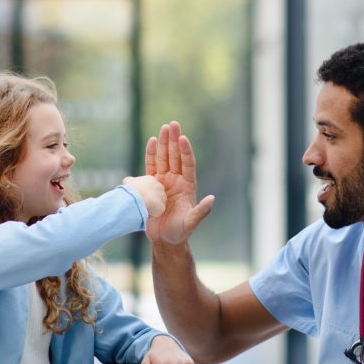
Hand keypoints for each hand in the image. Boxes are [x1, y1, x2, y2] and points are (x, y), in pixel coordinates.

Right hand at [122, 175, 166, 217]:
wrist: (137, 198)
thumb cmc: (132, 189)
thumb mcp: (127, 181)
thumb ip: (130, 181)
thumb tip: (129, 182)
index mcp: (151, 179)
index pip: (149, 186)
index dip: (144, 192)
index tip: (138, 196)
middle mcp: (159, 186)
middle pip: (155, 194)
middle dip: (149, 199)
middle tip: (141, 203)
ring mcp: (162, 197)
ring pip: (157, 204)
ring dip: (151, 207)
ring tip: (142, 208)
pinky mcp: (162, 207)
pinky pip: (156, 212)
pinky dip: (150, 214)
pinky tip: (144, 213)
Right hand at [144, 121, 214, 243]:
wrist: (164, 239)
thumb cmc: (180, 232)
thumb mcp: (191, 222)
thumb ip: (201, 212)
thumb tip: (212, 199)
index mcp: (187, 186)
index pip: (187, 164)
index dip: (185, 151)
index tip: (183, 138)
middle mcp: (176, 180)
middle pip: (175, 157)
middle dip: (174, 141)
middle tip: (173, 124)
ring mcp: (164, 181)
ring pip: (163, 158)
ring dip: (164, 143)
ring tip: (164, 128)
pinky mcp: (151, 185)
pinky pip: (151, 166)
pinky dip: (151, 154)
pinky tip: (152, 141)